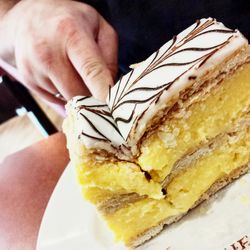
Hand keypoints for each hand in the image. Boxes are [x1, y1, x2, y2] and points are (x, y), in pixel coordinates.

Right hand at [0, 0, 117, 104]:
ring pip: (68, 99)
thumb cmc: (67, 20)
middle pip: (80, 93)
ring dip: (78, 94)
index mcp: (71, 34)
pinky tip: (62, 76)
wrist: (26, 17)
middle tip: (99, 89)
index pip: (91, 70)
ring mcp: (34, 68)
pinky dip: (64, 94)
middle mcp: (48, 53)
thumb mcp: (97, 26)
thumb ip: (110, 55)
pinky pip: (55, 100)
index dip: (103, 92)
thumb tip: (110, 87)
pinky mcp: (27, 80)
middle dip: (93, 96)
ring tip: (74, 72)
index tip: (113, 108)